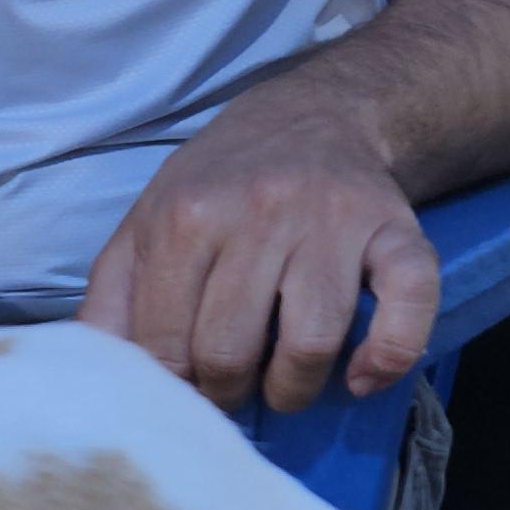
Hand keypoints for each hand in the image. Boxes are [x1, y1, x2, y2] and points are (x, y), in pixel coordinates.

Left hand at [81, 89, 442, 415]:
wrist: (312, 116)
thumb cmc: (217, 188)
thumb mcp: (146, 226)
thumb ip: (113, 301)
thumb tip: (100, 379)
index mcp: (186, 217)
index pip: (166, 347)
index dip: (173, 389)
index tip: (185, 390)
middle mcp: (259, 212)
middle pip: (232, 353)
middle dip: (228, 393)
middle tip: (233, 385)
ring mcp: (332, 221)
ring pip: (311, 343)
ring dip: (294, 388)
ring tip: (284, 383)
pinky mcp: (396, 229)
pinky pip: (409, 304)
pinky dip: (389, 356)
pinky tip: (360, 377)